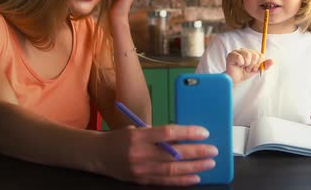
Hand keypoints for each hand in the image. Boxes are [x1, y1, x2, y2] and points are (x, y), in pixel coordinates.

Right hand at [97, 124, 217, 185]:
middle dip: (196, 152)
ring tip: (209, 163)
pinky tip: (196, 177)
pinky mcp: (141, 180)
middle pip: (174, 153)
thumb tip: (181, 137)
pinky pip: (165, 182)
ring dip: (194, 167)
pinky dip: (182, 181)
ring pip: (172, 170)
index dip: (188, 133)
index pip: (168, 133)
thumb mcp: (137, 129)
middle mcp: (140, 153)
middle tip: (213, 150)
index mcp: (139, 136)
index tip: (204, 132)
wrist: (97, 154)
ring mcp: (141, 169)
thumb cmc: (120, 138)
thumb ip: (157, 134)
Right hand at [225, 48, 272, 83]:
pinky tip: (237, 65)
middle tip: (247, 68)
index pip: (261, 55)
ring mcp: (237, 51)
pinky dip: (240, 63)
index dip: (258, 64)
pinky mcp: (231, 55)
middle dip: (253, 65)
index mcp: (251, 52)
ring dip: (247, 64)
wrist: (234, 79)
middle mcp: (245, 50)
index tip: (253, 68)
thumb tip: (272, 61)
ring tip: (243, 67)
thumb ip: (263, 65)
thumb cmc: (244, 73)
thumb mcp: (256, 70)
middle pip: (255, 55)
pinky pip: (240, 57)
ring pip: (248, 55)